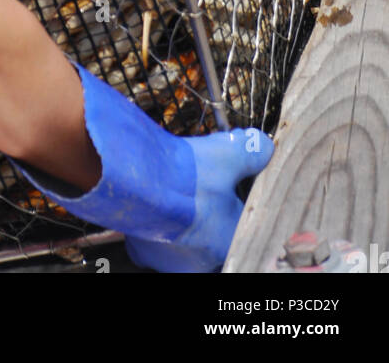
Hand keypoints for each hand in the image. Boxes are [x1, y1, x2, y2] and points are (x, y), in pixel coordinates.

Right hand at [11, 64, 272, 273]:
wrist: (142, 177)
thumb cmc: (191, 174)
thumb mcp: (230, 154)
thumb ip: (253, 151)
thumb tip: (264, 145)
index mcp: (229, 242)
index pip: (241, 230)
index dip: (235, 209)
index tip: (227, 192)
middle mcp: (202, 260)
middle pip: (211, 241)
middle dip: (208, 220)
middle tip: (200, 194)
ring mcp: (170, 260)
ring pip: (181, 244)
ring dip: (179, 225)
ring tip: (174, 196)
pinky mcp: (142, 252)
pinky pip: (152, 241)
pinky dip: (152, 225)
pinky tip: (152, 204)